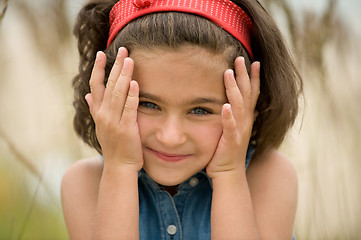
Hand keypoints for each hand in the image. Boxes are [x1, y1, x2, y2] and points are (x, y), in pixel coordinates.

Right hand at [85, 47, 142, 171]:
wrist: (119, 166)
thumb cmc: (114, 145)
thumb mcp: (101, 126)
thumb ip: (95, 109)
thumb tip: (88, 95)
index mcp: (98, 112)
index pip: (95, 85)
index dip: (98, 69)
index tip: (102, 53)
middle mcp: (103, 115)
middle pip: (108, 85)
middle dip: (116, 66)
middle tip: (123, 50)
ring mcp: (114, 122)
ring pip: (118, 93)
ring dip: (124, 75)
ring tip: (130, 60)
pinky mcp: (126, 129)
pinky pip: (129, 109)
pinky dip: (132, 95)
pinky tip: (135, 83)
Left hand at [206, 57, 259, 178]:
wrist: (228, 173)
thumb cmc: (228, 150)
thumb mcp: (234, 129)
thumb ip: (236, 115)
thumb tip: (234, 102)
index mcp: (246, 118)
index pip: (252, 94)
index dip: (254, 78)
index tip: (254, 61)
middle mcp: (246, 122)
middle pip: (247, 95)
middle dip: (244, 76)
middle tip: (240, 58)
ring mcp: (239, 131)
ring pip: (239, 106)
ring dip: (234, 89)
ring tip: (228, 73)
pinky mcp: (231, 141)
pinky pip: (230, 127)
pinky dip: (228, 117)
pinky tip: (225, 106)